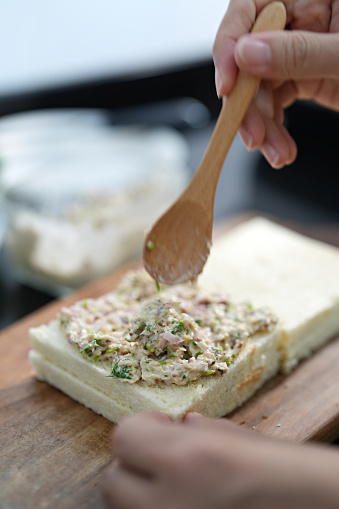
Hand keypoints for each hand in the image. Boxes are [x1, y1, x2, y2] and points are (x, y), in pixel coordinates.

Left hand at [103, 411, 338, 508]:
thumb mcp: (230, 435)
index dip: (139, 426)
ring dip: (137, 490)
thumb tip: (177, 427)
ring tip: (169, 479)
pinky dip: (152, 505)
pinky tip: (180, 496)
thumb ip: (193, 429)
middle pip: (112, 481)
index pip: (123, 438)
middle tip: (160, 455)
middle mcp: (168, 503)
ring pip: (122, 508)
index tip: (160, 426)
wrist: (293, 504)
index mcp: (185, 461)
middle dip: (131, 463)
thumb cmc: (269, 468)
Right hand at [213, 0, 338, 167]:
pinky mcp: (304, 75)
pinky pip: (274, 102)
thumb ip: (299, 52)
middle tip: (252, 136)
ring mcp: (300, 47)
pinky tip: (281, 147)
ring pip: (258, 85)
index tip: (227, 84)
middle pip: (249, 54)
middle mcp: (302, 15)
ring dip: (261, 125)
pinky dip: (274, 129)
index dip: (230, 44)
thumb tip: (247, 54)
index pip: (251, 6)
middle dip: (247, 102)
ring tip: (275, 152)